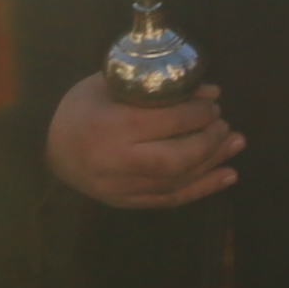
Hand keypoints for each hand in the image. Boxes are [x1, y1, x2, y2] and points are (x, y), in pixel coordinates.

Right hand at [46, 70, 239, 210]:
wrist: (53, 151)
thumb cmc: (82, 109)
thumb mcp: (108, 84)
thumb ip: (153, 86)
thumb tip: (208, 92)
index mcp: (108, 125)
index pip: (163, 121)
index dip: (195, 113)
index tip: (213, 103)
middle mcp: (115, 161)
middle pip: (174, 158)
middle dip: (207, 141)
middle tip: (224, 124)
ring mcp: (121, 187)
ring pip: (176, 181)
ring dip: (212, 163)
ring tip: (235, 144)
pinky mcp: (128, 203)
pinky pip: (171, 200)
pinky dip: (203, 188)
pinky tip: (227, 175)